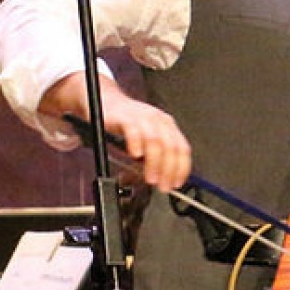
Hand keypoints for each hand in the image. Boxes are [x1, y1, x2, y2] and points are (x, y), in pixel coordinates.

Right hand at [42, 75, 191, 190]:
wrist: (107, 103)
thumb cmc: (127, 125)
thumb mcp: (147, 140)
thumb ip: (156, 156)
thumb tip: (161, 179)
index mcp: (168, 126)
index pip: (182, 149)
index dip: (182, 168)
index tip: (176, 183)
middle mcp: (159, 120)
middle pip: (171, 147)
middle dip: (169, 170)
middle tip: (163, 186)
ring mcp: (143, 117)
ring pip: (155, 141)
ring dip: (154, 163)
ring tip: (150, 178)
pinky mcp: (125, 117)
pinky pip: (133, 131)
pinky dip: (136, 144)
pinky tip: (135, 155)